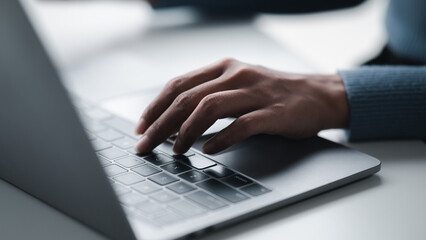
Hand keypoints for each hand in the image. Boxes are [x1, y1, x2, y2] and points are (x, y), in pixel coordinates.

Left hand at [135, 58, 347, 153]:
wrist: (318, 95)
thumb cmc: (273, 93)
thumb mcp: (238, 84)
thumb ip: (209, 94)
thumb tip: (174, 118)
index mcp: (223, 68)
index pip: (178, 84)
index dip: (156, 106)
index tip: (142, 126)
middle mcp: (236, 75)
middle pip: (188, 97)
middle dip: (161, 124)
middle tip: (146, 144)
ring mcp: (255, 92)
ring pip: (209, 108)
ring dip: (186, 131)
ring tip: (175, 150)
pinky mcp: (273, 111)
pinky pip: (241, 125)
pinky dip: (221, 139)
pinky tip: (208, 149)